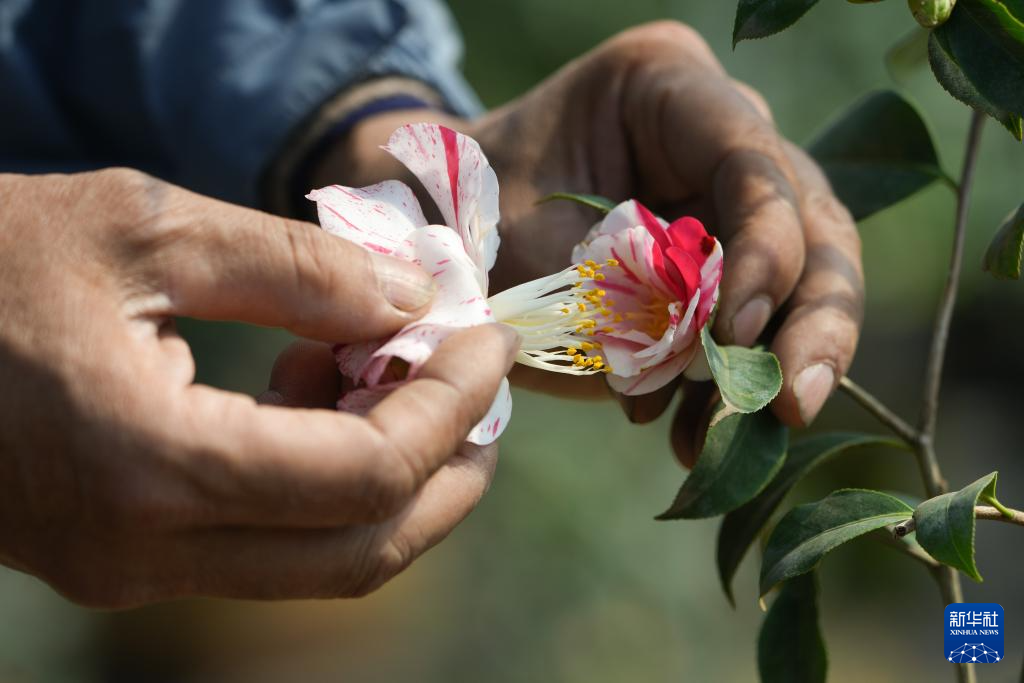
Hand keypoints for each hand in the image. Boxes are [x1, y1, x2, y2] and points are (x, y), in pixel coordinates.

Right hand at [0, 168, 517, 606]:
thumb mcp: (147, 228)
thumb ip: (299, 267)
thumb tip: (416, 299)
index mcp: (147, 463)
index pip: (364, 475)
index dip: (450, 406)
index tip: (488, 341)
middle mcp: (142, 549)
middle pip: (361, 550)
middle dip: (448, 467)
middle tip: (480, 384)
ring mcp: (131, 569)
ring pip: (320, 560)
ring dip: (392, 475)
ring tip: (394, 368)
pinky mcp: (125, 558)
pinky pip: (266, 542)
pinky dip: (324, 479)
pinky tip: (316, 388)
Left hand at [332, 22, 862, 459]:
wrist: (444, 242)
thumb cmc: (470, 220)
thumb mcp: (529, 246)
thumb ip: (624, 289)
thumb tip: (718, 353)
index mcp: (665, 84)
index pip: (752, 162)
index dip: (763, 252)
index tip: (730, 334)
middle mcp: (716, 133)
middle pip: (810, 222)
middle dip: (811, 321)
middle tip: (792, 404)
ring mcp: (726, 198)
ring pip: (801, 281)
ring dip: (771, 367)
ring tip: (727, 437)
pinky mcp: (719, 263)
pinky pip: (750, 326)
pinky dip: (724, 388)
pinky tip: (686, 435)